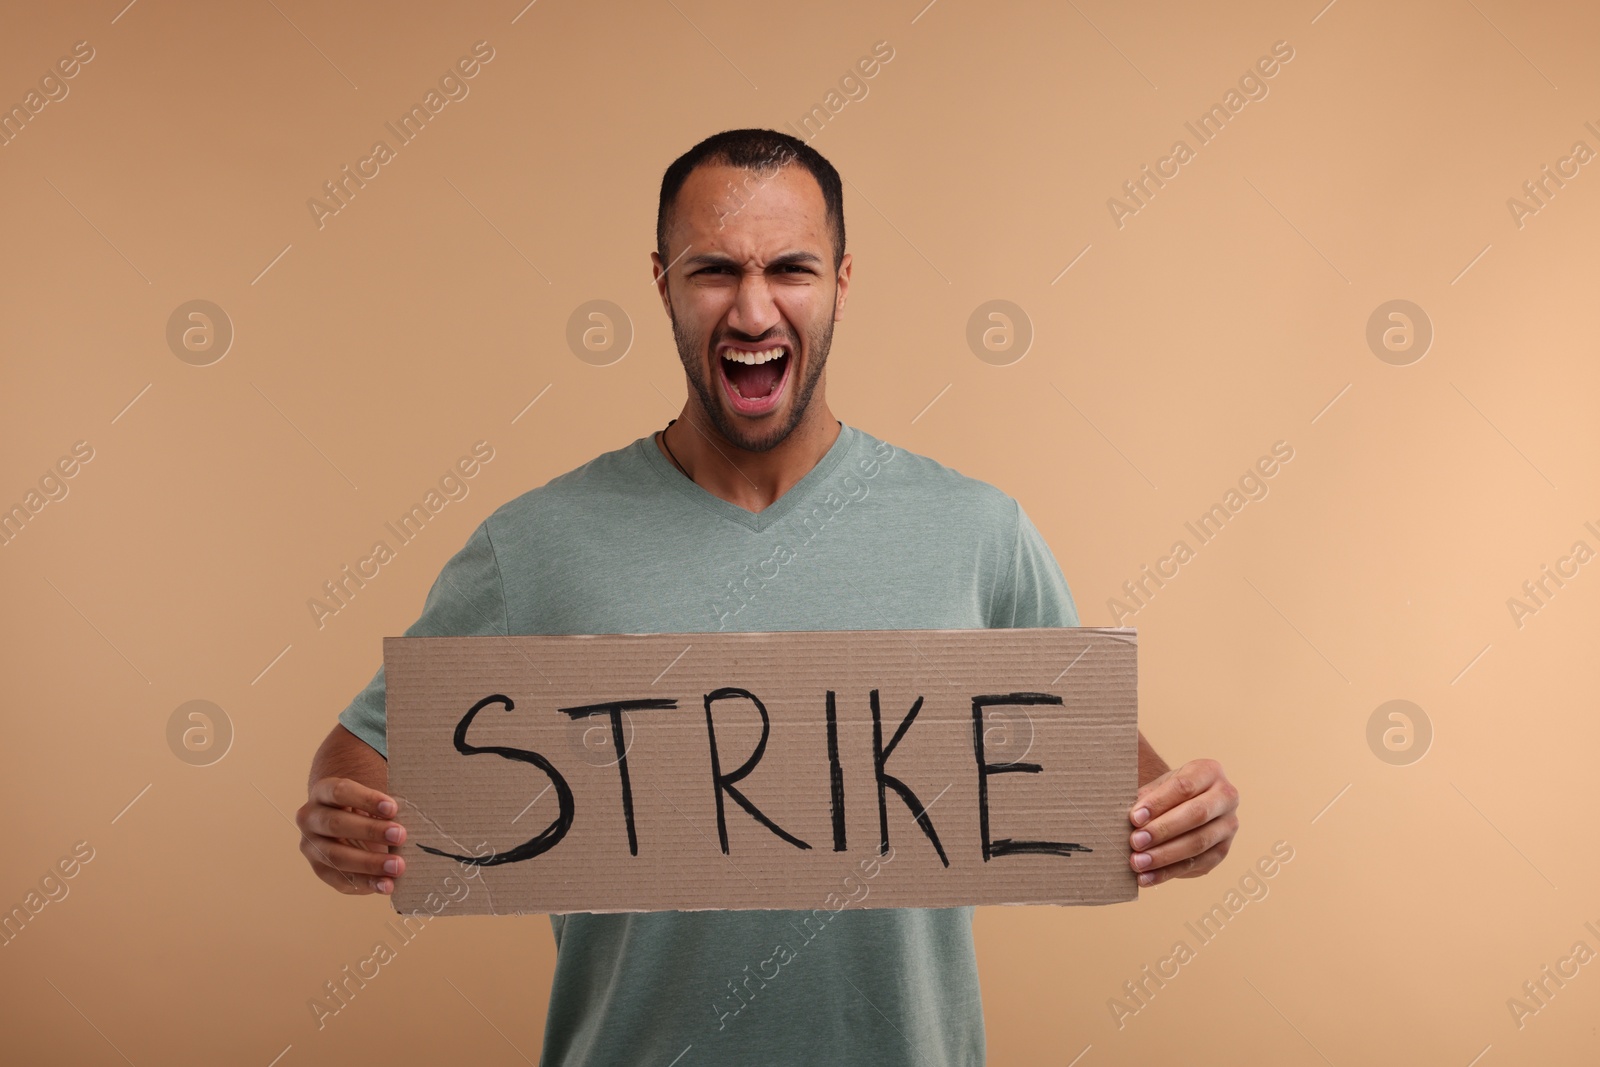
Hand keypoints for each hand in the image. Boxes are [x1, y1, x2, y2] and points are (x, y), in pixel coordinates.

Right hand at [295, 777, 407, 894]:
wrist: (344, 822)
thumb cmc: (364, 808)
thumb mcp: (370, 801)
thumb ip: (385, 809)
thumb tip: (416, 820)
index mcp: (323, 792)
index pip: (340, 792)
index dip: (366, 799)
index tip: (393, 808)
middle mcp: (310, 818)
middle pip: (336, 824)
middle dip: (370, 830)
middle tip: (400, 836)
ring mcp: (310, 846)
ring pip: (336, 856)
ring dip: (369, 863)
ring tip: (397, 867)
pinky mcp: (319, 869)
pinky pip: (340, 879)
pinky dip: (366, 883)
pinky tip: (386, 885)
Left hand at [1127, 758, 1237, 886]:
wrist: (1187, 804)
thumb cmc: (1168, 793)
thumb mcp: (1158, 786)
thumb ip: (1146, 799)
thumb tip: (1129, 820)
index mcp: (1209, 772)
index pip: (1184, 787)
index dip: (1158, 803)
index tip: (1134, 818)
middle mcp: (1226, 797)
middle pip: (1196, 814)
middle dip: (1162, 830)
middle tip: (1135, 842)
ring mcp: (1228, 826)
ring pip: (1198, 843)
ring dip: (1165, 856)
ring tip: (1138, 863)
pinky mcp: (1223, 851)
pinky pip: (1196, 864)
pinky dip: (1168, 873)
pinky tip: (1147, 877)